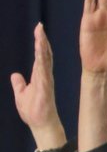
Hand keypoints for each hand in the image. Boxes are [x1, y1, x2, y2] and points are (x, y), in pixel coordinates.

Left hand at [10, 24, 64, 149]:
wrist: (40, 125)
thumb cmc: (34, 112)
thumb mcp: (21, 95)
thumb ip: (19, 84)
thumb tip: (15, 75)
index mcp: (39, 77)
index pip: (40, 57)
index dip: (40, 44)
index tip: (39, 31)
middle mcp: (44, 77)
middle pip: (44, 55)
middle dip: (42, 40)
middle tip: (40, 26)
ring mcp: (46, 81)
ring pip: (44, 59)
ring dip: (42, 46)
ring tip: (40, 33)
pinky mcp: (45, 86)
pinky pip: (44, 69)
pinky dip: (42, 58)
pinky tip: (41, 50)